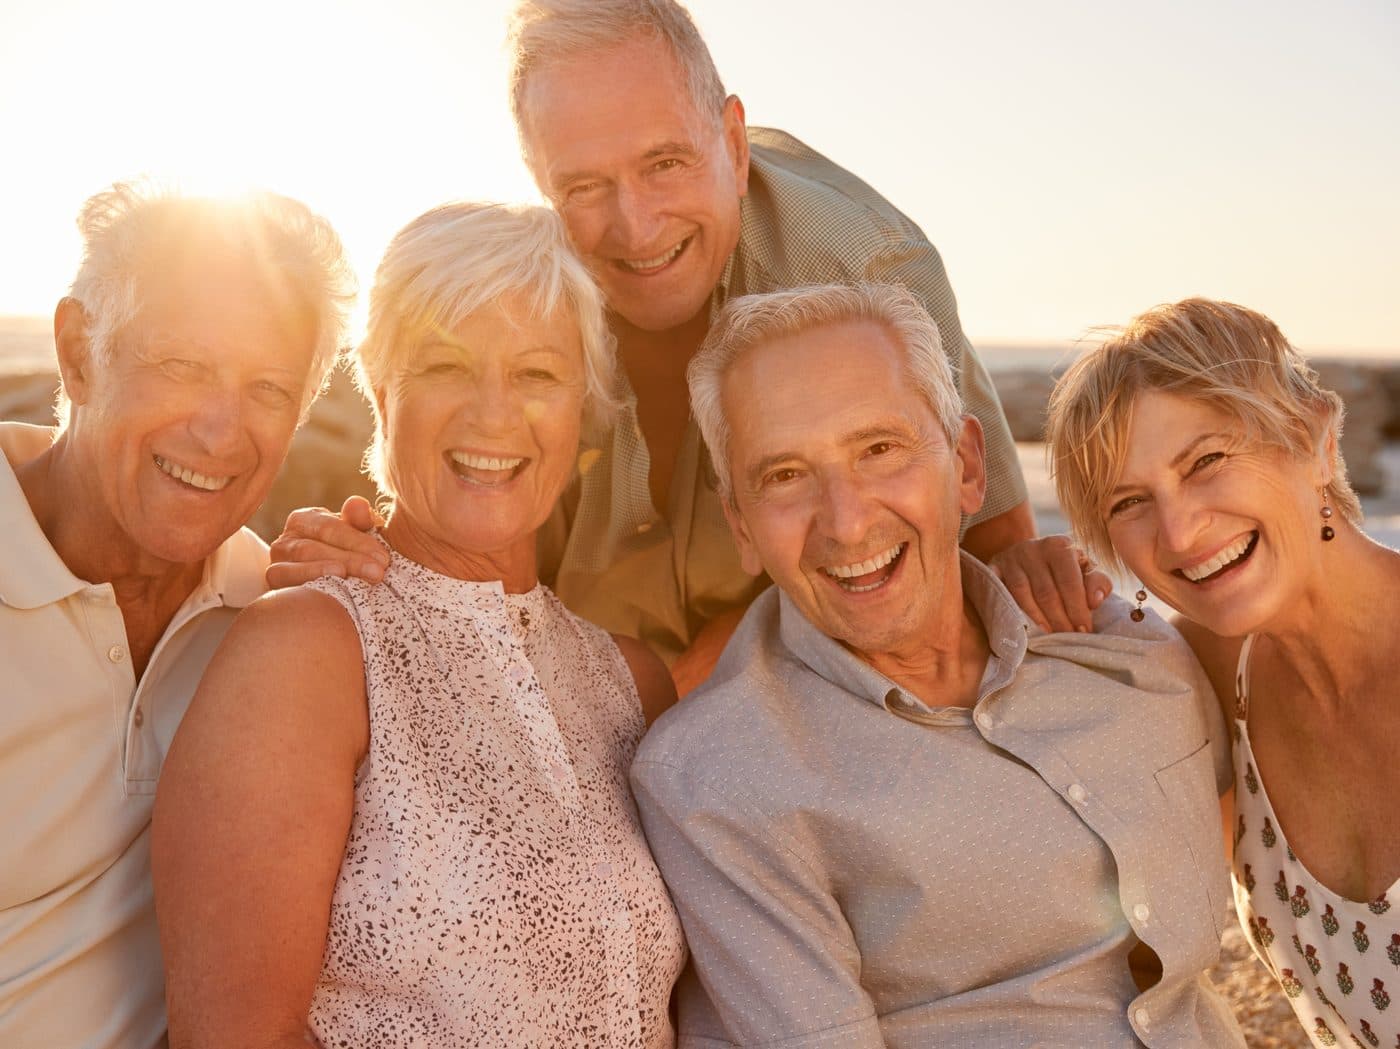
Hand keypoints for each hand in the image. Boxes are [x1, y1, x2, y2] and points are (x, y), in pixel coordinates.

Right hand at [265, 496, 388, 589]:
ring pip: (295, 566)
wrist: (327, 588)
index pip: (330, 527)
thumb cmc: (349, 555)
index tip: (384, 559)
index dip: (358, 542)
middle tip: (377, 573)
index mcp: (306, 520)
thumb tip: (358, 504)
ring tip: (349, 578)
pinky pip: (283, 586)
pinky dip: (303, 586)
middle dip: (349, 560)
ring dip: (323, 573)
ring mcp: (275, 563)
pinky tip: (326, 592)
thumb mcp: (358, 536)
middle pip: (314, 548)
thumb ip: (360, 520)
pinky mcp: (273, 586)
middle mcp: (285, 539)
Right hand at [989, 534, 1112, 633]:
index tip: (1084, 630)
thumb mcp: (1085, 569)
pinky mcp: (992, 568)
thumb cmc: (1063, 568)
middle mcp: (1033, 547)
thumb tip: (1095, 601)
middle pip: (1046, 592)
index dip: (1078, 609)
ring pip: (1022, 594)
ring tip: (1050, 633)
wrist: (1029, 554)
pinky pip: (1000, 593)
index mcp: (1060, 545)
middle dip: (1060, 619)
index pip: (1070, 582)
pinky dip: (1011, 611)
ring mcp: (1010, 558)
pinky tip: (1022, 625)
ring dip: (1038, 618)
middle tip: (1068, 638)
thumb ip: (1098, 582)